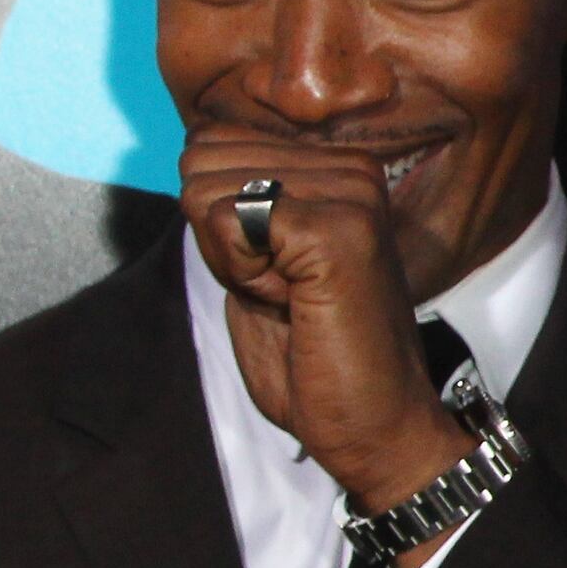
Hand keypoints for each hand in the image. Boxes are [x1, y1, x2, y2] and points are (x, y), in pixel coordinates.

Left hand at [177, 131, 472, 527]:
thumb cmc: (317, 359)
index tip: (275, 270)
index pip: (212, 142)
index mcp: (338, 168)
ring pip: (205, 187)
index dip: (217, 218)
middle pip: (201, 159)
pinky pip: (225, 221)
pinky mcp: (336, 230)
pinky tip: (292, 303)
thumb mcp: (262, 262)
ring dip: (230, 257)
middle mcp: (351, 167)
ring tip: (292, 297)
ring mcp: (349, 194)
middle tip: (282, 288)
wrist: (374, 424)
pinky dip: (239, 272)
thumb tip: (192, 156)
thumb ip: (237, 206)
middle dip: (217, 235)